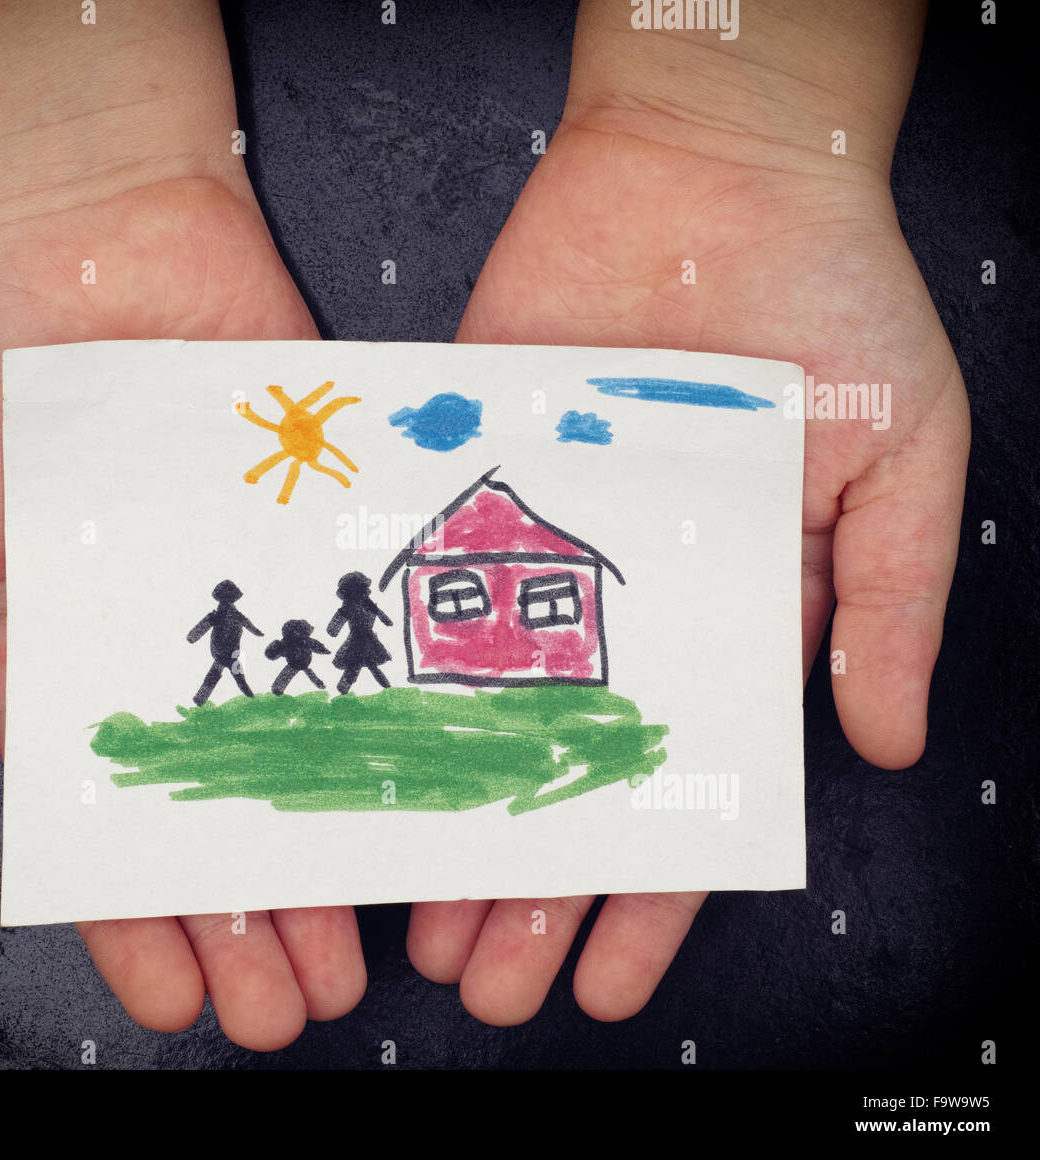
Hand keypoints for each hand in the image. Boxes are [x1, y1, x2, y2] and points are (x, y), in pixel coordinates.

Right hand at [0, 0, 364, 1050]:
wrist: (81, 219)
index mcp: (62, 654)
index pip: (106, 815)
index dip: (138, 911)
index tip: (177, 997)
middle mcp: (165, 639)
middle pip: (214, 806)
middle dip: (245, 915)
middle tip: (287, 1013)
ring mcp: (248, 587)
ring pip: (296, 747)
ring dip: (320, 854)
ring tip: (352, 961)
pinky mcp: (313, 528)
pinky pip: (356, 640)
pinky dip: (384, 723)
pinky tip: (411, 808)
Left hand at [409, 0, 968, 1024]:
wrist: (715, 172)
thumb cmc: (831, 307)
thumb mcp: (901, 459)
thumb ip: (889, 602)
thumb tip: (876, 744)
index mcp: (733, 620)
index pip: (685, 787)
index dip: (652, 889)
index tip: (613, 980)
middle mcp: (627, 607)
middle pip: (569, 780)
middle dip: (537, 889)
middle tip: (489, 987)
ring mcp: (542, 553)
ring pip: (485, 720)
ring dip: (459, 823)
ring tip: (422, 928)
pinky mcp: (473, 487)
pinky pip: (427, 604)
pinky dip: (397, 685)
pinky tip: (368, 767)